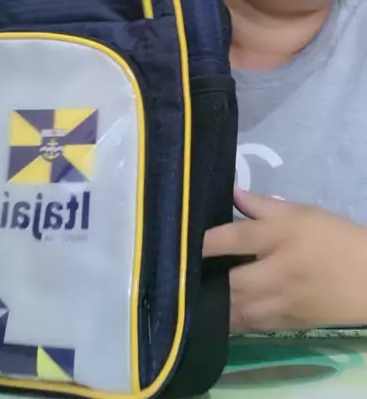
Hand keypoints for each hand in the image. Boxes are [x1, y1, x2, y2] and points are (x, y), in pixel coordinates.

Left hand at [202, 188, 366, 332]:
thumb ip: (262, 204)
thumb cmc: (335, 238)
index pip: (237, 237)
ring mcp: (284, 302)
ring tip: (195, 293)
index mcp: (282, 236)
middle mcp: (279, 271)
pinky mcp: (288, 324)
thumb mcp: (303, 212)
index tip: (186, 240)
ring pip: (239, 309)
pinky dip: (232, 320)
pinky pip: (252, 325)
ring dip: (215, 303)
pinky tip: (218, 311)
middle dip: (207, 279)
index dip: (208, 240)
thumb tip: (231, 192)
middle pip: (234, 280)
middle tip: (184, 272)